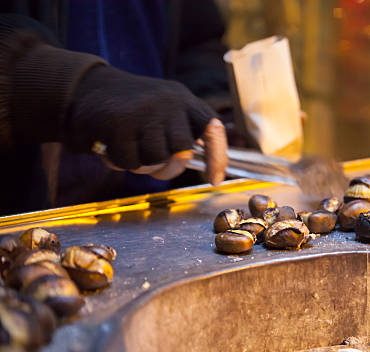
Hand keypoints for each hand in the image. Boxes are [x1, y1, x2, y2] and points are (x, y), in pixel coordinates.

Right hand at [66, 66, 226, 183]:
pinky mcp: (119, 122)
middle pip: (182, 152)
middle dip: (168, 166)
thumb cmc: (132, 111)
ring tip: (129, 147)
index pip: (212, 129)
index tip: (215, 179)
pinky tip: (111, 145)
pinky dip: (119, 162)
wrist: (85, 88)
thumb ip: (183, 135)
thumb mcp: (165, 113)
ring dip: (141, 164)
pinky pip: (129, 162)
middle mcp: (169, 102)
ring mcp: (144, 111)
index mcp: (185, 101)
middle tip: (151, 160)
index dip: (217, 157)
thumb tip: (206, 168)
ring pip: (156, 159)